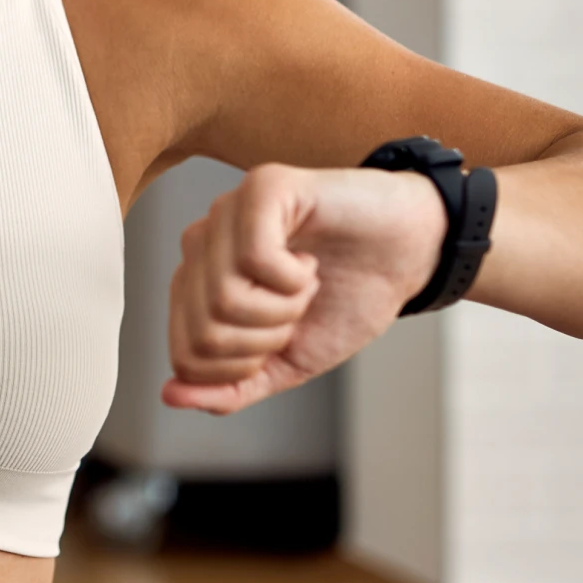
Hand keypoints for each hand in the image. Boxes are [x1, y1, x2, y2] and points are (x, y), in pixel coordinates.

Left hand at [162, 163, 445, 414]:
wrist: (410, 255)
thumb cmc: (348, 299)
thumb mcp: (288, 362)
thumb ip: (231, 386)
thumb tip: (172, 395)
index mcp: (196, 283)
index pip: (185, 356)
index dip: (243, 367)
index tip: (280, 338)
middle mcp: (201, 242)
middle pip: (202, 332)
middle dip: (265, 341)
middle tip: (297, 309)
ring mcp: (227, 210)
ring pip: (222, 298)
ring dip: (284, 309)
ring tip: (306, 283)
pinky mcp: (262, 186)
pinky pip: (253, 258)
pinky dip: (294, 278)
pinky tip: (309, 261)